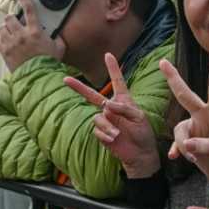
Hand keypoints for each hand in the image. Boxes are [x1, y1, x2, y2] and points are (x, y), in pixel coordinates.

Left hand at [0, 0, 64, 70]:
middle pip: (9, 18)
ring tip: (9, 31)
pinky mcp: (5, 52)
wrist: (38, 77)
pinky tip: (4, 40)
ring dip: (5, 28)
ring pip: (2, 28)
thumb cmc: (49, 63)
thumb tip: (57, 34)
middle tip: (15, 21)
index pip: (29, 10)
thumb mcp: (59, 48)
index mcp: (35, 31)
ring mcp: (11, 43)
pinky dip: (0, 38)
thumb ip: (57, 38)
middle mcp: (21, 35)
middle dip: (11, 18)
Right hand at [64, 52, 159, 178]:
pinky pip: (97, 131)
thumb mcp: (139, 117)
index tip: (108, 55)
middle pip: (92, 95)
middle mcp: (111, 109)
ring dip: (107, 126)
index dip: (113, 68)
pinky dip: (105, 134)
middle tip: (65, 79)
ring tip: (117, 134)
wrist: (139, 154)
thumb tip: (107, 105)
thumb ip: (124, 108)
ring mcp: (105, 121)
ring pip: (97, 118)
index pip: (117, 81)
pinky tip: (114, 139)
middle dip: (79, 87)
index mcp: (123, 101)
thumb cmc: (143, 134)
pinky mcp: (101, 133)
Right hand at [160, 46, 208, 188]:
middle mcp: (207, 116)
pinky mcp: (192, 144)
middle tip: (162, 62)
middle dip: (174, 79)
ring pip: (179, 129)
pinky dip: (177, 150)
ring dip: (183, 143)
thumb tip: (187, 146)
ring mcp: (198, 129)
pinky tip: (175, 157)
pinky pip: (178, 143)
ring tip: (194, 158)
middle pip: (186, 95)